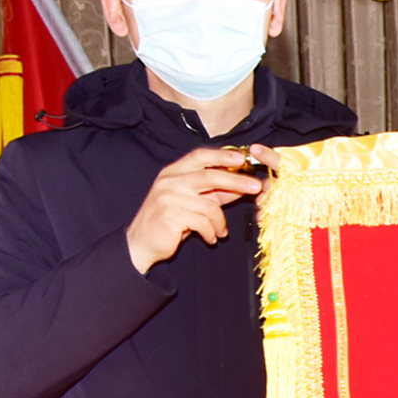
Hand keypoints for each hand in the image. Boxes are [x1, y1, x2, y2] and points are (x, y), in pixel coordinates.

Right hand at [126, 144, 277, 273]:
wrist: (142, 242)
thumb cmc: (169, 220)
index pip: (200, 156)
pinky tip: (210, 237)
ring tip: (220, 231)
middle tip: (255, 187)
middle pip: (210, 176)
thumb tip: (240, 185)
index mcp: (173, 172)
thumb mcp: (191, 201)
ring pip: (210, 205)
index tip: (242, 158)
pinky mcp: (171, 216)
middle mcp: (170, 181)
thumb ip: (214, 192)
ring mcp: (169, 198)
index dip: (222, 155)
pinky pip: (203, 222)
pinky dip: (211, 232)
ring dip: (220, 222)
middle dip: (236, 181)